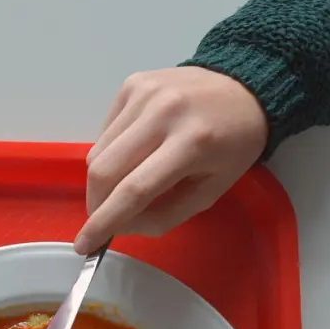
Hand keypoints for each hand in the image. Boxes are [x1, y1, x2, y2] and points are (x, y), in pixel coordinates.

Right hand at [74, 67, 267, 252]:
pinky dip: (110, 152)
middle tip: (102, 218)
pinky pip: (105, 131)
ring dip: (103, 179)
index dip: (105, 222)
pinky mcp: (132, 84)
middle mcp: (164, 113)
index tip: (85, 244)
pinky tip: (134, 150)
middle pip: (105, 171)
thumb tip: (120, 226)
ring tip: (126, 180)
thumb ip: (164, 216)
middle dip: (96, 203)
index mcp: (192, 144)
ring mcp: (144, 94)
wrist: (244, 87)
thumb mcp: (210, 191)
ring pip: (98, 152)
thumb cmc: (232, 145)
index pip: (134, 190)